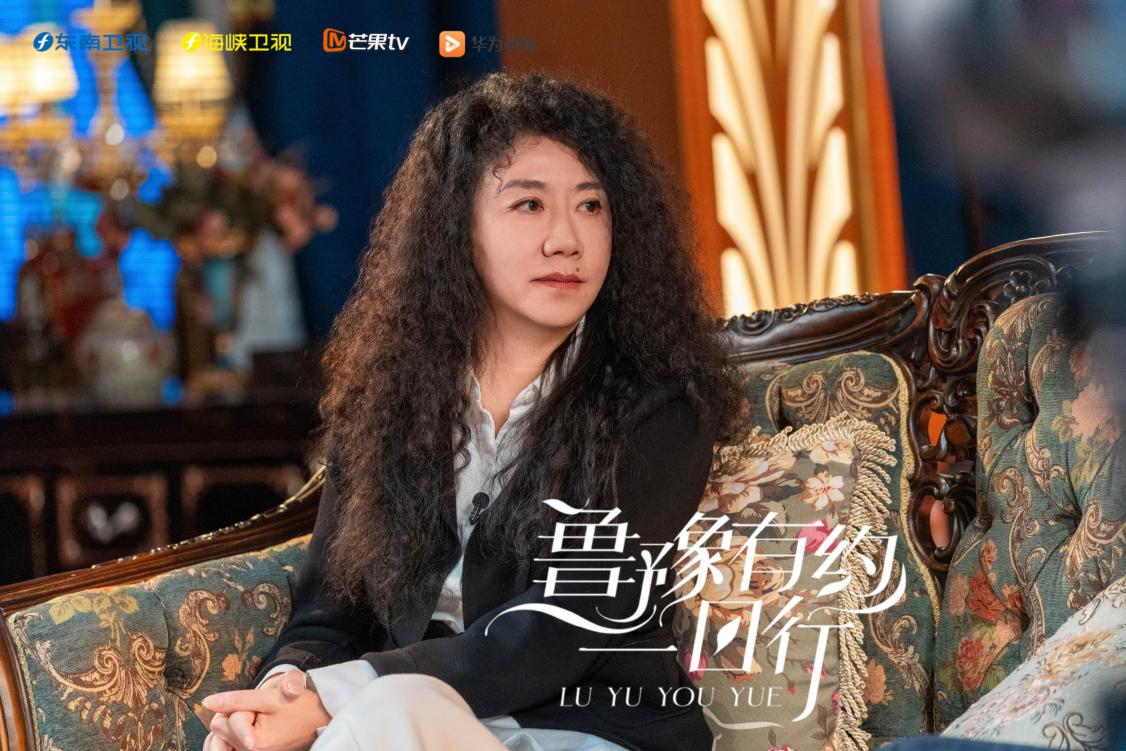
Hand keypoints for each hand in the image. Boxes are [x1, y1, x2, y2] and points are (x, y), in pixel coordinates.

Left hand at [203, 670, 328, 750]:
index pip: (222, 720)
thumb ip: (236, 700)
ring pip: (226, 734)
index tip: (262, 707)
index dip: (241, 707)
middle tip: (261, 712)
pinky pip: (231, 742)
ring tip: (259, 720)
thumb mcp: (268, 697)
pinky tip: (249, 728)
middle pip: (221, 728)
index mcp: (254, 745)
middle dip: (236, 715)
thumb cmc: (299, 706)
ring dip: (237, 724)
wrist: (320, 718)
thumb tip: (207, 702)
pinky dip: (237, 732)